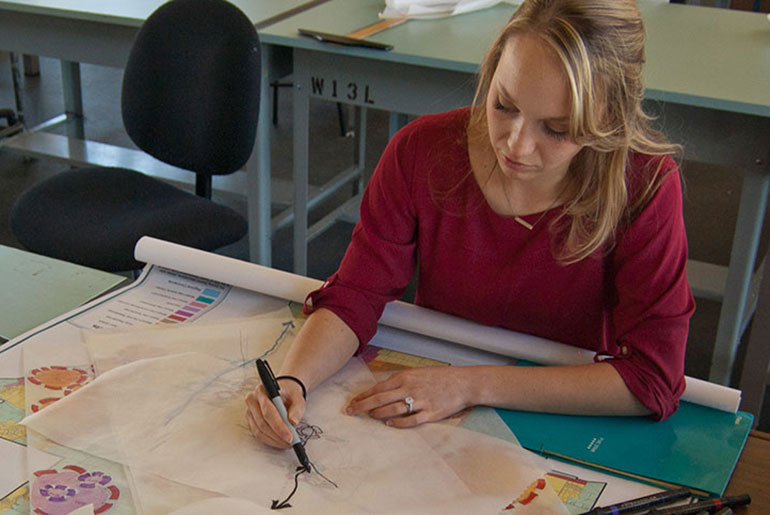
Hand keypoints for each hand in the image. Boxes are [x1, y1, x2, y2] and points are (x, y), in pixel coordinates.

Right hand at [245, 378, 305, 448]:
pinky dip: (270, 441)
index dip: (278, 425)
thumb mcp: (297, 398)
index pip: (268, 410)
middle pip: (262, 422)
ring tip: (287, 443)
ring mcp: (250, 411)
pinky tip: (280, 442)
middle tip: (290, 442)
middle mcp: (252, 400)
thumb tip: (293, 422)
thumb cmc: (289, 394)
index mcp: (262, 390)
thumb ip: (297, 408)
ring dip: (274, 440)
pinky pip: (258, 434)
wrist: (283, 392)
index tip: (290, 436)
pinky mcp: (251, 421)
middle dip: (277, 435)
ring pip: (259, 431)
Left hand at [345, 366, 472, 427]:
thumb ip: (401, 380)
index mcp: (406, 376)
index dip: (364, 395)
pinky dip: (398, 423)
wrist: (464, 382)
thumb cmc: (441, 376)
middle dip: (363, 406)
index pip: (379, 387)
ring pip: (393, 409)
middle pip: (380, 399)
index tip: (353, 401)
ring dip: (378, 414)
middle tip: (351, 412)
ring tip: (369, 417)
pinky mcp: (430, 413)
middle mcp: (410, 388)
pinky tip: (389, 424)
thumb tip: (384, 388)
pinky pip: (410, 420)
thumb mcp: (418, 372)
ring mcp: (420, 401)